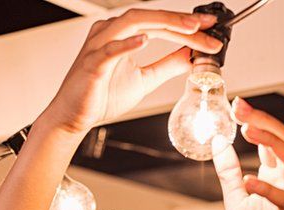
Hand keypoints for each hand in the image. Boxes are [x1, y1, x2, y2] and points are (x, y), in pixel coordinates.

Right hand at [37, 8, 222, 135]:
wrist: (72, 117)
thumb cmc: (100, 96)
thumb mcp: (144, 79)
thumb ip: (167, 65)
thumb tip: (192, 57)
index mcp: (122, 34)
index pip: (160, 24)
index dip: (187, 26)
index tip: (211, 31)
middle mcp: (110, 33)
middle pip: (150, 17)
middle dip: (181, 22)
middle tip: (207, 28)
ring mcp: (99, 45)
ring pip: (133, 22)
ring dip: (163, 24)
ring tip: (188, 29)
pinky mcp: (92, 63)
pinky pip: (110, 49)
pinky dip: (128, 44)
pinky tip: (145, 41)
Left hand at [212, 97, 283, 209]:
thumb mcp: (235, 201)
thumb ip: (229, 173)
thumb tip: (219, 143)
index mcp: (274, 178)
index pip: (271, 140)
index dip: (256, 120)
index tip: (237, 105)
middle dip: (265, 121)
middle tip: (242, 108)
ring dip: (271, 142)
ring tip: (248, 130)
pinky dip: (267, 189)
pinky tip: (248, 181)